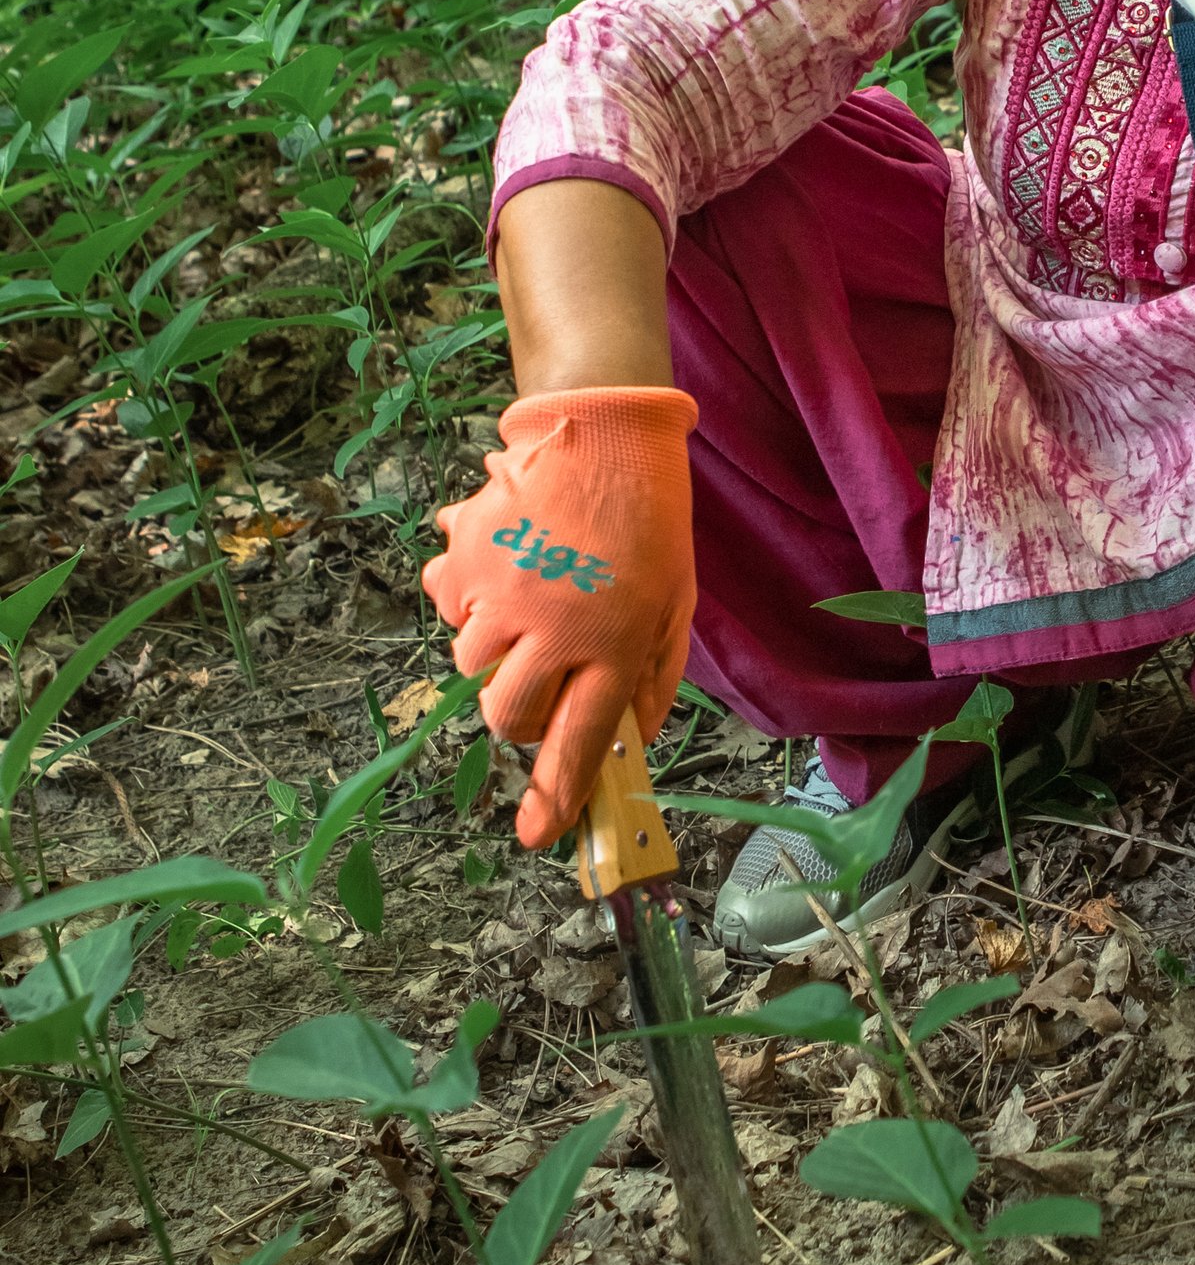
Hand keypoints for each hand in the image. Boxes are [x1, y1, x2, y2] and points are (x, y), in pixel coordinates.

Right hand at [424, 388, 697, 848]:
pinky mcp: (465, 556)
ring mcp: (501, 591)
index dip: (555, 795)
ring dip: (496, 657)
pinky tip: (506, 568)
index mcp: (613, 643)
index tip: (537, 834)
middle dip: (520, 722)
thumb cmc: (650, 521)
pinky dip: (469, 601)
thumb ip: (652, 679)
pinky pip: (449, 606)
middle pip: (509, 716)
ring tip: (530, 612)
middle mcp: (552, 626)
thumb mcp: (676, 606)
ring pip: (472, 666)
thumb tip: (632, 742)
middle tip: (544, 689)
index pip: (579, 741)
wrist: (604, 431)